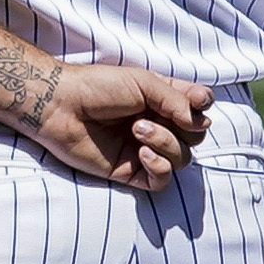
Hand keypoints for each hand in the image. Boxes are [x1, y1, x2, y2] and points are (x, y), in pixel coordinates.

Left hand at [21, 59, 210, 193]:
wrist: (60, 106)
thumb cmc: (97, 87)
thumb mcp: (144, 82)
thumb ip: (176, 101)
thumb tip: (201, 124)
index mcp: (162, 101)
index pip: (199, 109)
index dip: (202, 108)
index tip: (196, 102)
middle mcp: (158, 126)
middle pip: (195, 138)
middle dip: (181, 128)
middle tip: (147, 117)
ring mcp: (144, 150)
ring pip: (181, 159)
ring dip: (166, 144)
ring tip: (136, 130)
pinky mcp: (129, 171)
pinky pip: (161, 180)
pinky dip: (159, 167)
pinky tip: (142, 153)